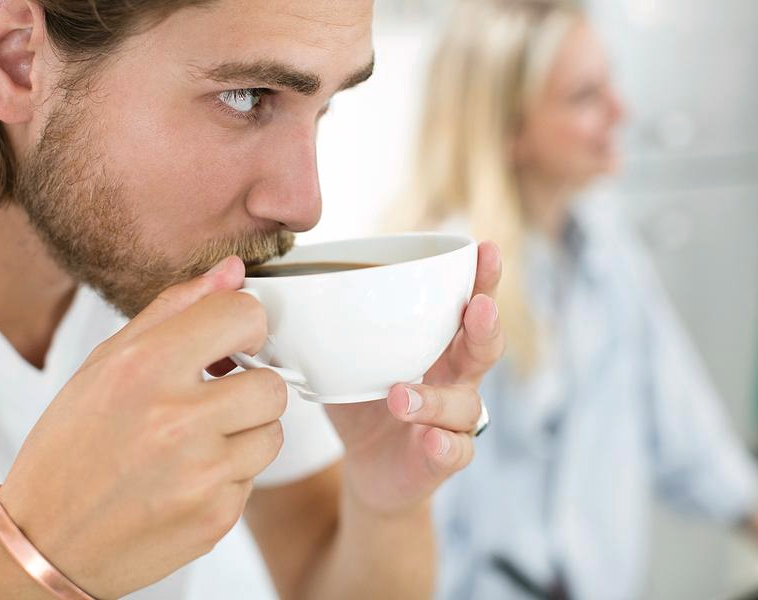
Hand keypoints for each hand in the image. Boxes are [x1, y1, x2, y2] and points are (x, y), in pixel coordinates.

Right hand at [0, 257, 286, 598]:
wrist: (45, 543)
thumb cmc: (71, 448)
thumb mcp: (103, 364)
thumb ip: (173, 309)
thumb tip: (232, 272)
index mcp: (143, 368)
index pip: (244, 315)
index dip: (246, 325)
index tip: (235, 341)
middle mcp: (175, 421)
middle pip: (272, 384)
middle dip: (249, 388)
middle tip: (215, 399)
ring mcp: (200, 474)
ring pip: (273, 433)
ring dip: (245, 434)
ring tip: (197, 443)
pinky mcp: (216, 518)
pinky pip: (254, 479)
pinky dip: (229, 477)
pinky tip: (186, 480)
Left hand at [326, 242, 503, 514]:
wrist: (368, 467)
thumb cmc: (363, 399)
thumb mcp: (345, 357)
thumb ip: (325, 324)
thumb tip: (271, 281)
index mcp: (438, 343)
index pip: (467, 304)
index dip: (481, 278)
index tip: (484, 249)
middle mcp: (455, 377)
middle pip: (484, 347)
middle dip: (486, 323)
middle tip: (479, 307)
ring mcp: (454, 420)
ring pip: (465, 404)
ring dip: (436, 398)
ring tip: (400, 396)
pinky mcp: (445, 457)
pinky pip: (456, 452)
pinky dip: (445, 445)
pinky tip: (432, 439)